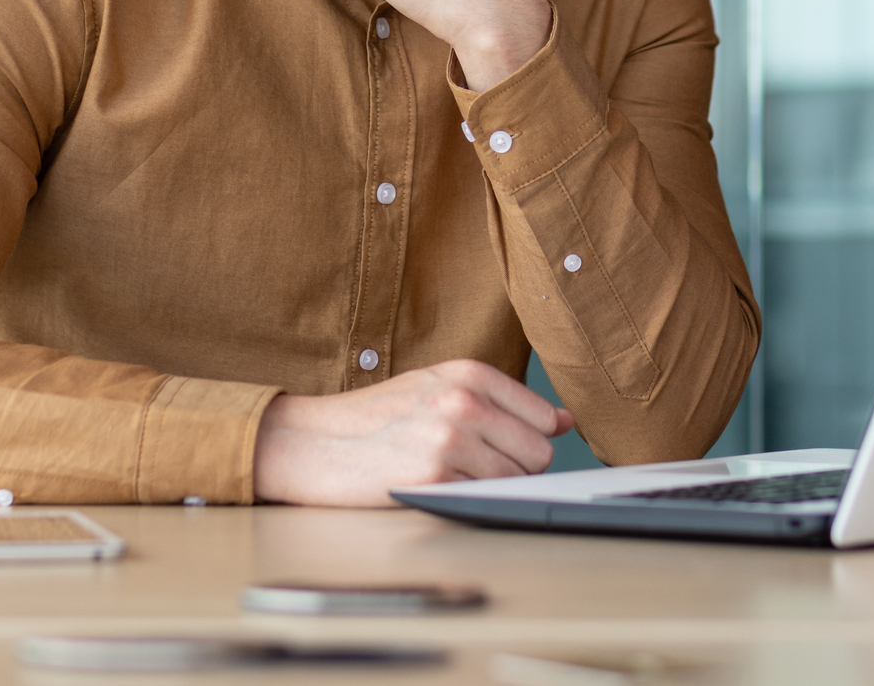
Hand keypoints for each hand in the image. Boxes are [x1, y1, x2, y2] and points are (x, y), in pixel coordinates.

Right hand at [252, 359, 576, 505]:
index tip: (509, 450)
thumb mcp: (436, 390)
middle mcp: (464, 399)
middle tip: (472, 467)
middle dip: (516, 468)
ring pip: (517, 479)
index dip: (530, 441)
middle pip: (538, 452)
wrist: (310, 442)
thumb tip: (563, 421)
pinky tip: (434, 487)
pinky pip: (484, 498)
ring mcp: (450, 438)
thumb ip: (501, 402)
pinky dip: (467, 500)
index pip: (543, 417)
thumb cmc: (374, 419)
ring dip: (491, 487)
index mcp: (468, 373)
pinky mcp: (434, 476)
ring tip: (450, 475)